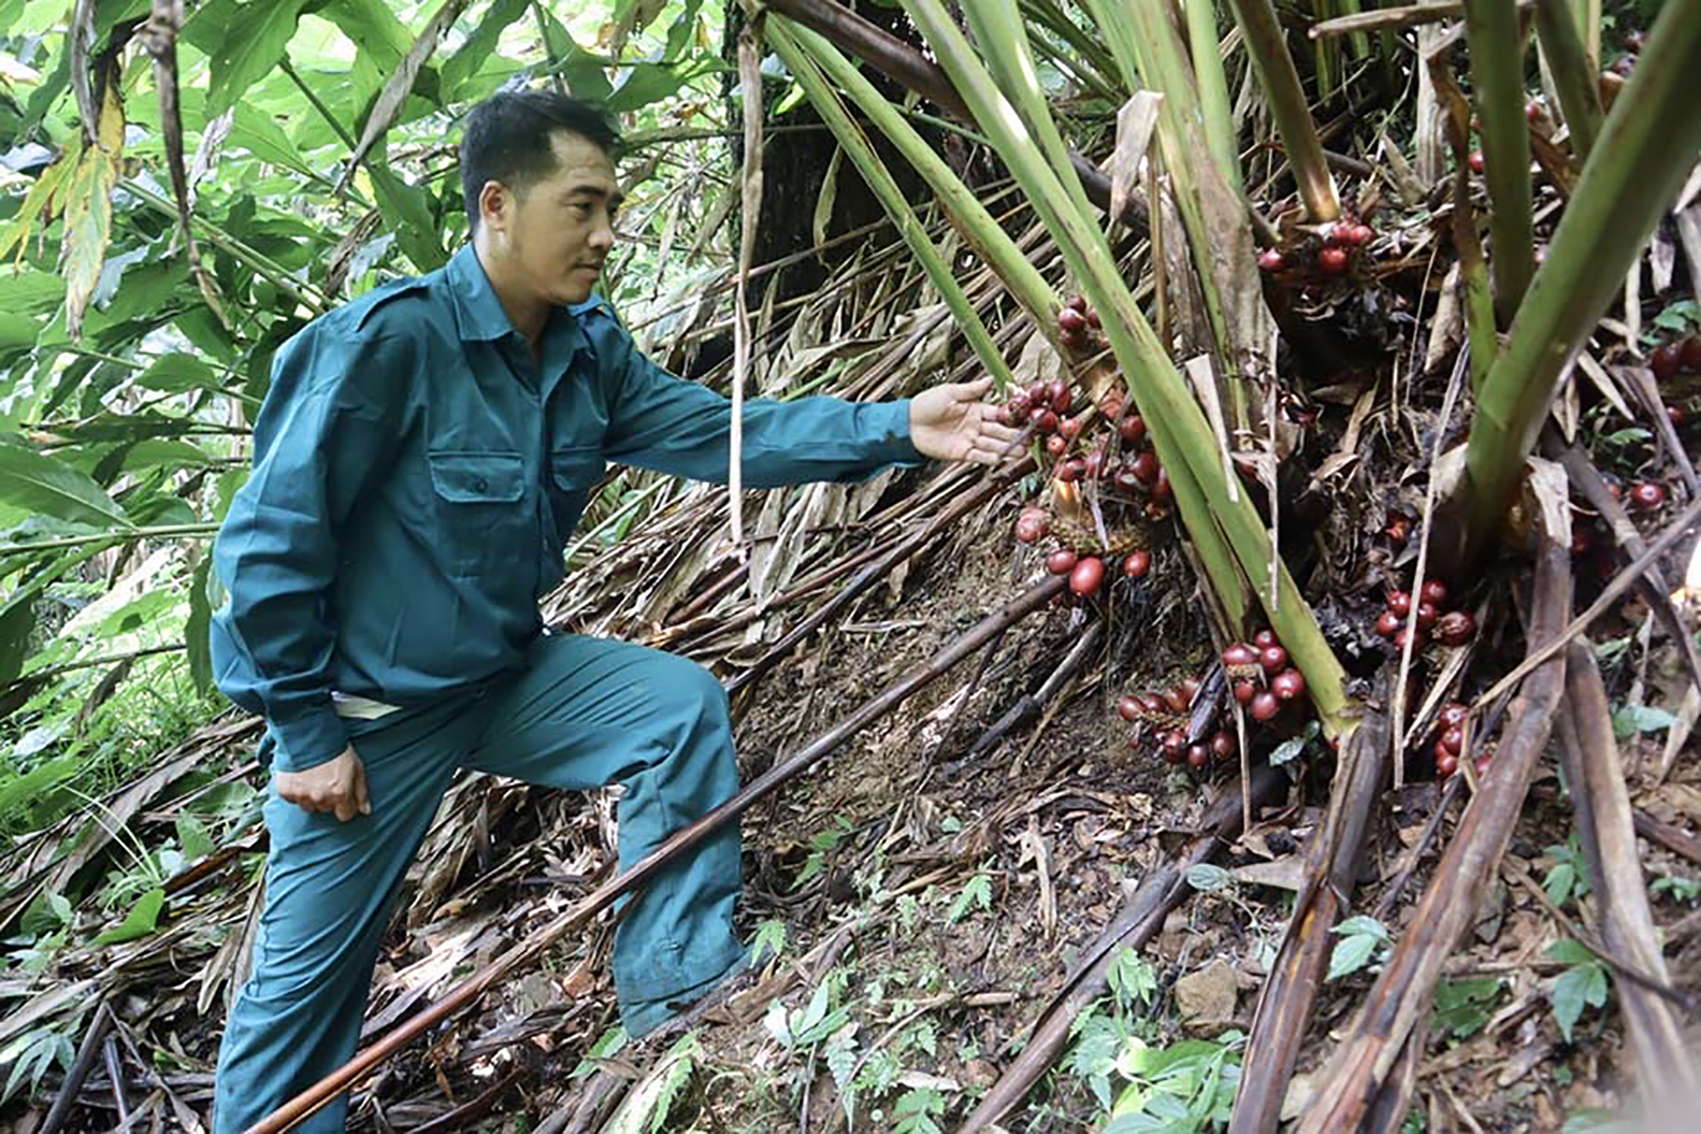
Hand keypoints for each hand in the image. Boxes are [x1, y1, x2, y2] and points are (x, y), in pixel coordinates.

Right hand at [275, 745, 370, 821]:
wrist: (308, 733)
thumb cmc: (335, 748)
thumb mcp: (356, 767)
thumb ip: (361, 792)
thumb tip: (365, 811)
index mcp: (340, 794)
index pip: (345, 815)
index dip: (345, 805)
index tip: (343, 796)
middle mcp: (320, 798)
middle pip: (326, 809)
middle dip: (328, 798)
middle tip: (326, 780)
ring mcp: (301, 795)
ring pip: (308, 806)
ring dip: (311, 796)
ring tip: (313, 777)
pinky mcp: (285, 791)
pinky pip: (293, 799)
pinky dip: (296, 791)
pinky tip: (300, 776)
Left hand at [908, 377, 1023, 465]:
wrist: (907, 424)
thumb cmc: (925, 405)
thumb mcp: (950, 392)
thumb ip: (972, 389)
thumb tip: (990, 379)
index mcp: (974, 409)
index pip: (998, 413)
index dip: (1012, 416)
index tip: (1027, 418)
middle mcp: (974, 425)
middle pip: (1000, 431)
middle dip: (1016, 435)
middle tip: (1032, 438)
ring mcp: (969, 440)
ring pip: (993, 445)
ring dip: (1009, 448)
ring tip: (1024, 451)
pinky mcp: (961, 453)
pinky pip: (980, 456)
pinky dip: (992, 458)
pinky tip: (1003, 458)